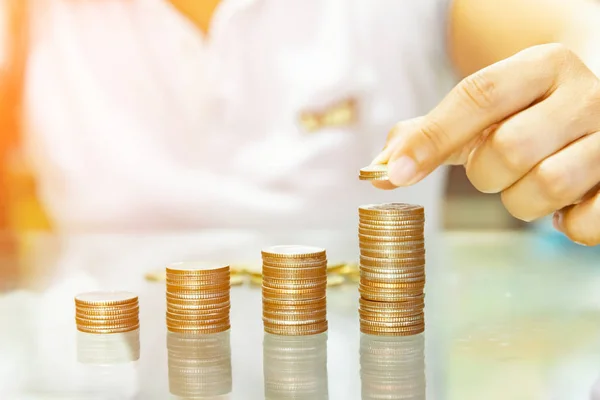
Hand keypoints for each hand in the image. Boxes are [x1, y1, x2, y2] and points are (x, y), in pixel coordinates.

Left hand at [372, 43, 599, 245]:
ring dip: (520, 201)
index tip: (396, 172)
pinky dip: (564, 225)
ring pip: (546, 186)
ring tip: (531, 183)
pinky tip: (564, 205)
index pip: (478, 96)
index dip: (433, 137)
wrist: (597, 111)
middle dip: (486, 174)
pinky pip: (586, 223)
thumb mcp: (482, 112)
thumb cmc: (527, 117)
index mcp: (541, 67)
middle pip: (509, 149)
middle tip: (498, 169)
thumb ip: (430, 134)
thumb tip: (379, 170)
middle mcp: (586, 94)